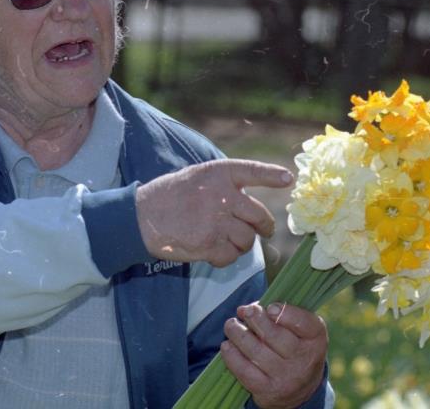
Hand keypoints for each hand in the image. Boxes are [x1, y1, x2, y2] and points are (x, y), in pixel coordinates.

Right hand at [135, 159, 292, 266]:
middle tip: (263, 230)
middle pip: (259, 215)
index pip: (252, 171)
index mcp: (218, 174)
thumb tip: (249, 199)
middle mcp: (221, 196)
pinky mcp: (209, 244)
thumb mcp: (197, 177)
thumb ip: (223, 184)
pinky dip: (226, 258)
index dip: (272, 176)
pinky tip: (214, 251)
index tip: (288, 179)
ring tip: (227, 240)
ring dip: (242, 244)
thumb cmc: (170, 196)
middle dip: (264, 226)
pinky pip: (231, 256)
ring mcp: (216, 221)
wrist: (142, 217)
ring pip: (248, 240)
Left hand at [221, 303, 327, 408]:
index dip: (284, 313)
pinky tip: (227, 345)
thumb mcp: (298, 329)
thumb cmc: (294, 347)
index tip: (269, 307)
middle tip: (245, 311)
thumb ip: (277, 313)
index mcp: (315, 339)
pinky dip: (232, 356)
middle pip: (274, 336)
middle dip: (255, 319)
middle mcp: (304, 360)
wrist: (300, 389)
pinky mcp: (268, 391)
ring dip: (237, 334)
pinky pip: (245, 371)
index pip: (303, 323)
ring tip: (231, 325)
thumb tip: (245, 310)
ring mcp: (286, 377)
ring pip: (256, 351)